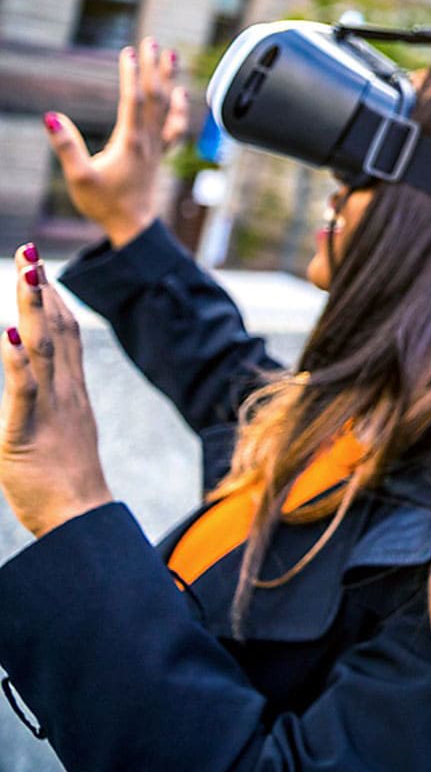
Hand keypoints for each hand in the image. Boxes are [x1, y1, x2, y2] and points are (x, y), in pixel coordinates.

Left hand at [2, 244, 108, 537]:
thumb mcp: (56, 434)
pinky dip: (15, 360)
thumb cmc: (64, 485)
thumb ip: (42, 407)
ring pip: (43, 348)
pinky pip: (23, 390)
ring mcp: (51, 409)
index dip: (54, 300)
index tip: (43, 268)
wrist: (81, 519)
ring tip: (27, 273)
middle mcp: (66, 393)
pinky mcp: (29, 431)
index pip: (66, 336)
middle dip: (42, 290)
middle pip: (57, 330)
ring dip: (33, 308)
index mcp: (72, 393)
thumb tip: (33, 386)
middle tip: (30, 252)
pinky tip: (7, 334)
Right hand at [46, 39, 190, 248]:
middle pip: (154, 97)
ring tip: (172, 55)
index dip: (132, 74)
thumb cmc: (104, 204)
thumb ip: (66, 146)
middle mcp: (148, 140)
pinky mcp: (159, 154)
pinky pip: (174, 125)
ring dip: (168, 80)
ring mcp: (157, 146)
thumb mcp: (79, 177)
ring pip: (167, 107)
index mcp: (130, 141)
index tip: (129, 51)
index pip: (133, 100)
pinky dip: (179, 107)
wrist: (133, 226)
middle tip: (153, 41)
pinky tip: (181, 93)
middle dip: (153, 67)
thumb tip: (51, 116)